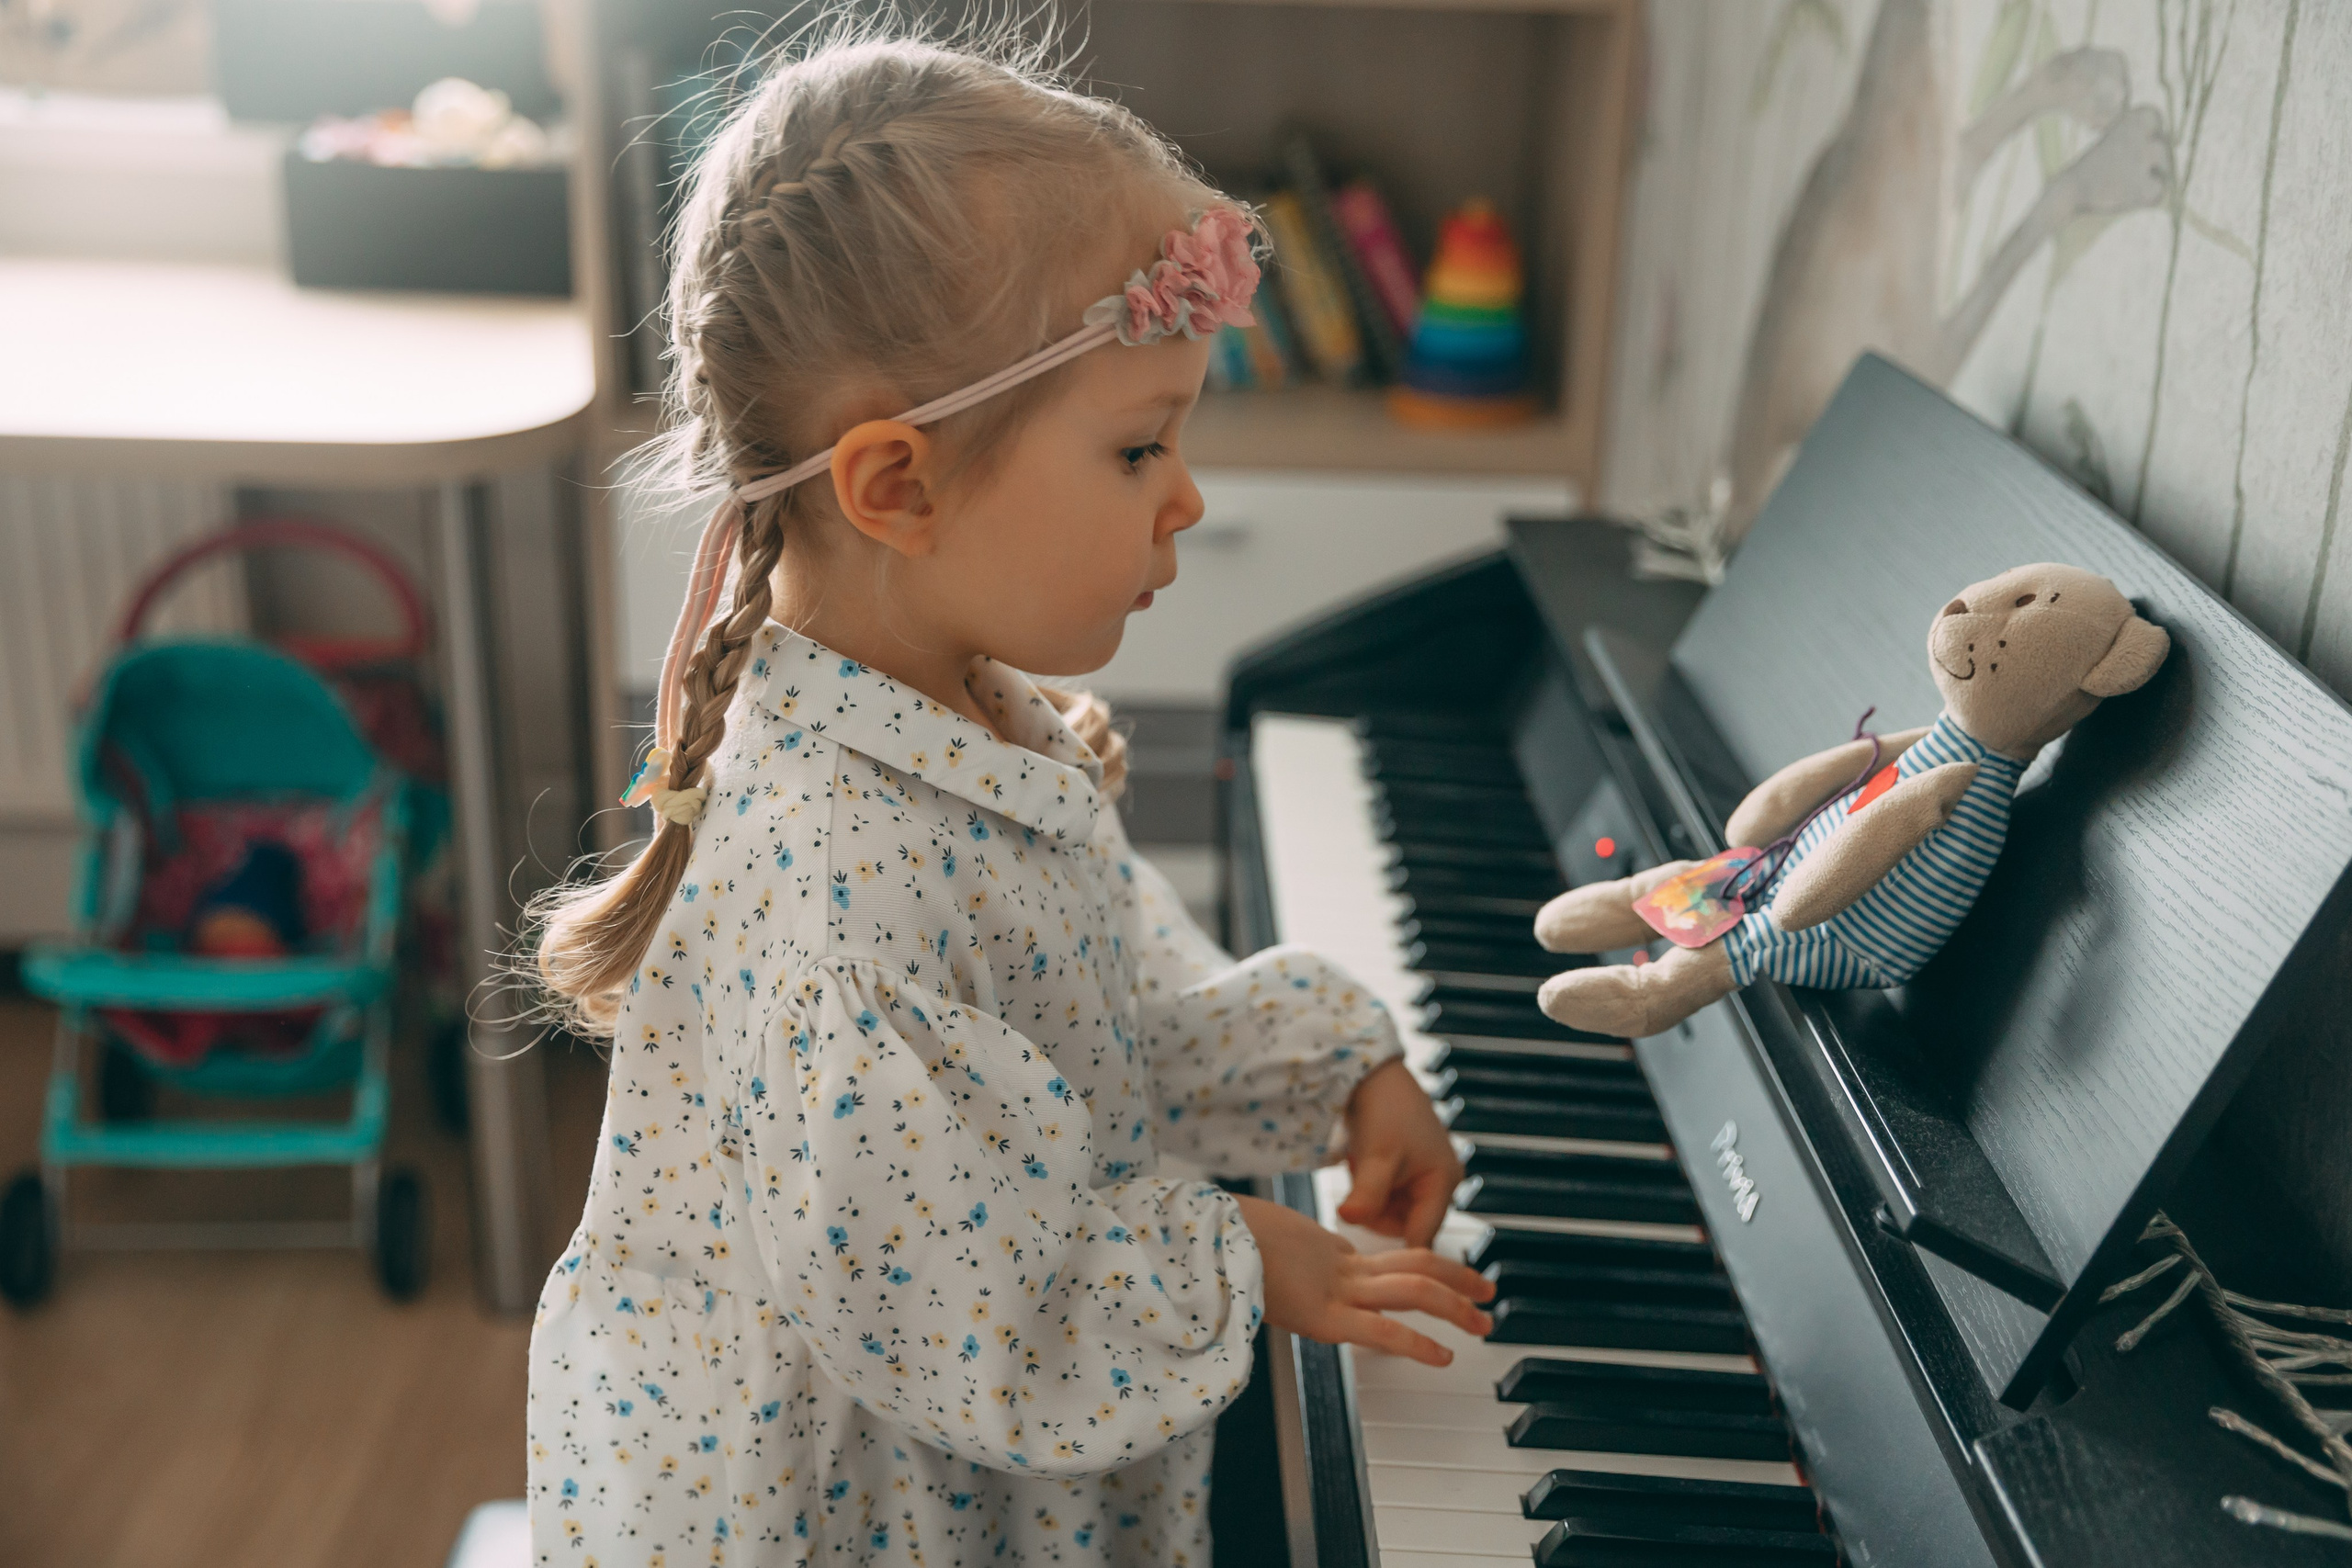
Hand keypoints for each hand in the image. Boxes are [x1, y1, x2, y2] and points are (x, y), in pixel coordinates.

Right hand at [1235, 1194, 1494, 1366]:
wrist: (1195, 1234)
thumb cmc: (1213, 1239)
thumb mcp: (1251, 1245)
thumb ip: (1269, 1255)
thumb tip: (1252, 1261)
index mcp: (1325, 1252)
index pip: (1388, 1260)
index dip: (1425, 1266)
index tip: (1446, 1279)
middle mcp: (1338, 1268)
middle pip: (1416, 1266)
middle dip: (1458, 1280)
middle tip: (1488, 1295)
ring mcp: (1334, 1287)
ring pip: (1412, 1289)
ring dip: (1454, 1304)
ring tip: (1483, 1321)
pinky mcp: (1324, 1313)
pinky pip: (1382, 1328)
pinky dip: (1416, 1344)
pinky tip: (1444, 1357)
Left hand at [1337, 1056, 1461, 1247]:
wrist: (1373, 1076)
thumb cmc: (1385, 1111)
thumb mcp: (1377, 1157)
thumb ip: (1367, 1195)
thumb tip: (1350, 1220)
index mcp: (1443, 1183)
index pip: (1423, 1237)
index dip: (1397, 1251)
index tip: (1370, 1261)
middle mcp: (1438, 1184)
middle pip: (1404, 1226)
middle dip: (1377, 1213)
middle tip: (1360, 1183)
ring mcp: (1421, 1178)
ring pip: (1390, 1213)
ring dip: (1371, 1200)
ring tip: (1361, 1167)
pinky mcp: (1404, 1172)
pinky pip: (1384, 1197)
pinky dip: (1369, 1188)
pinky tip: (1361, 1164)